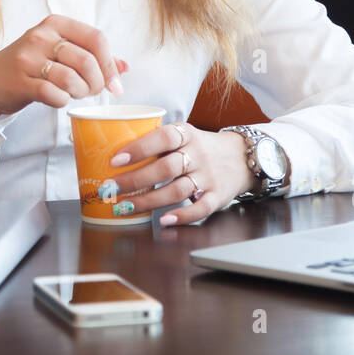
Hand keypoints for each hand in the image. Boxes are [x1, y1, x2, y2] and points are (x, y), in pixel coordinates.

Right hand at [0, 14, 128, 118]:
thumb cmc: (33, 64)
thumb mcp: (61, 51)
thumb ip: (93, 56)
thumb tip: (125, 67)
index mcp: (56, 24)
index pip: (96, 38)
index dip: (110, 64)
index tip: (115, 85)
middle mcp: (41, 36)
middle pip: (87, 60)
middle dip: (97, 83)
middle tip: (92, 91)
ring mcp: (28, 58)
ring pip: (71, 78)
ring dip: (80, 92)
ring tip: (75, 93)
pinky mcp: (20, 81)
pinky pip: (53, 94)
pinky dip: (62, 100)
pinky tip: (59, 98)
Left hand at [103, 122, 256, 225]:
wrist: (243, 157)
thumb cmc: (201, 148)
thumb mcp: (184, 135)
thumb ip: (158, 143)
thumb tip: (115, 156)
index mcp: (187, 135)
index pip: (163, 138)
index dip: (138, 148)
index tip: (115, 160)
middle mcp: (198, 155)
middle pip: (165, 168)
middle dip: (134, 180)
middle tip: (111, 188)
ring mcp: (208, 177)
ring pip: (177, 191)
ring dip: (148, 201)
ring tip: (125, 207)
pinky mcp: (217, 196)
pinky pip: (200, 209)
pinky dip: (182, 216)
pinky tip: (164, 220)